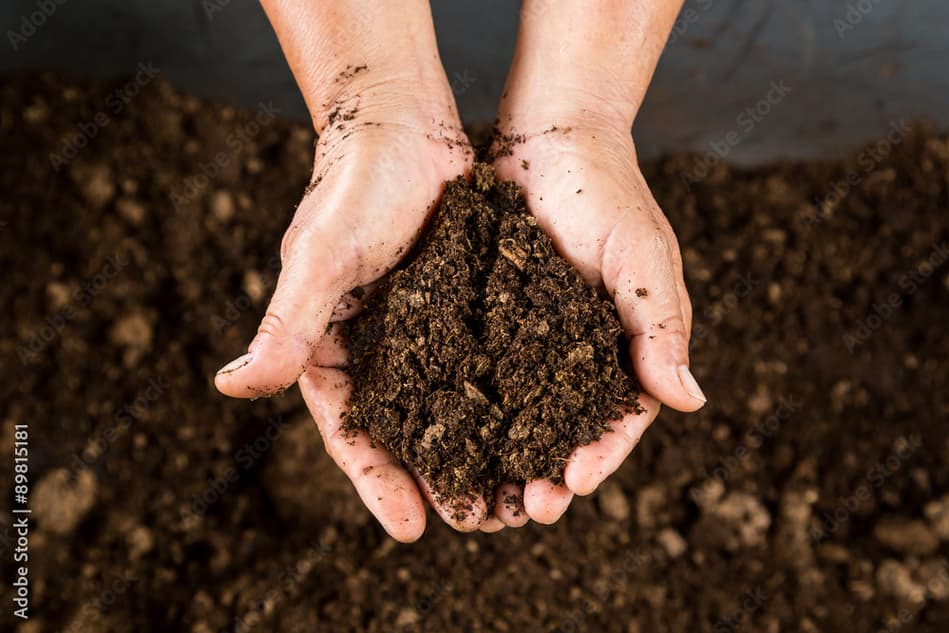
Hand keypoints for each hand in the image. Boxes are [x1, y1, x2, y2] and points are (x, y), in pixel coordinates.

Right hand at [214, 74, 486, 539]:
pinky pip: (483, 361)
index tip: (411, 531)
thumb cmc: (353, 186)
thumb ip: (285, 326)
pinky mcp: (461, 305)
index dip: (378, 482)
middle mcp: (377, 347)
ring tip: (513, 494)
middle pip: (406, 431)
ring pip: (450, 404)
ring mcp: (422, 328)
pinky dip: (504, 397)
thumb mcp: (321, 259)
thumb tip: (230, 388)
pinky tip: (536, 426)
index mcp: (330, 347)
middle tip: (476, 523)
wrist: (402, 122)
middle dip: (436, 479)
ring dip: (477, 450)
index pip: (351, 431)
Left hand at [487, 116, 705, 526]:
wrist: (549, 138)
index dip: (600, 454)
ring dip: (505, 457)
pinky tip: (445, 439)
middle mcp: (577, 352)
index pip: (619, 417)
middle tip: (524, 510)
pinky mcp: (489, 320)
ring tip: (485, 496)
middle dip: (548, 472)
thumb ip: (660, 327)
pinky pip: (478, 373)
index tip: (573, 485)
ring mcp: (531, 340)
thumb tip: (690, 401)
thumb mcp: (642, 258)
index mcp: (624, 345)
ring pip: (519, 414)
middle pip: (565, 429)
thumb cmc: (607, 193)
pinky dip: (468, 410)